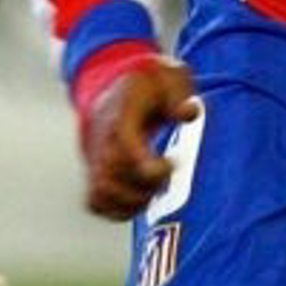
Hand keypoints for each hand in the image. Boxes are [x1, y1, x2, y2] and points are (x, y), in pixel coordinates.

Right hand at [81, 54, 200, 219]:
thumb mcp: (169, 76)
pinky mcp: (95, 171)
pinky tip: (140, 201)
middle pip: (112, 174)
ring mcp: (96, 157)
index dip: (146, 164)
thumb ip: (180, 94)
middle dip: (144, 185)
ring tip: (154, 193)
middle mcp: (103, 139)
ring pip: (101, 192)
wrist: (112, 83)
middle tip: (166, 177)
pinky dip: (116, 210)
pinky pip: (96, 202)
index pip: (125, 143)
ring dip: (131, 201)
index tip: (171, 164)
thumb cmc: (148, 83)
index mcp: (122, 115)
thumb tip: (189, 114)